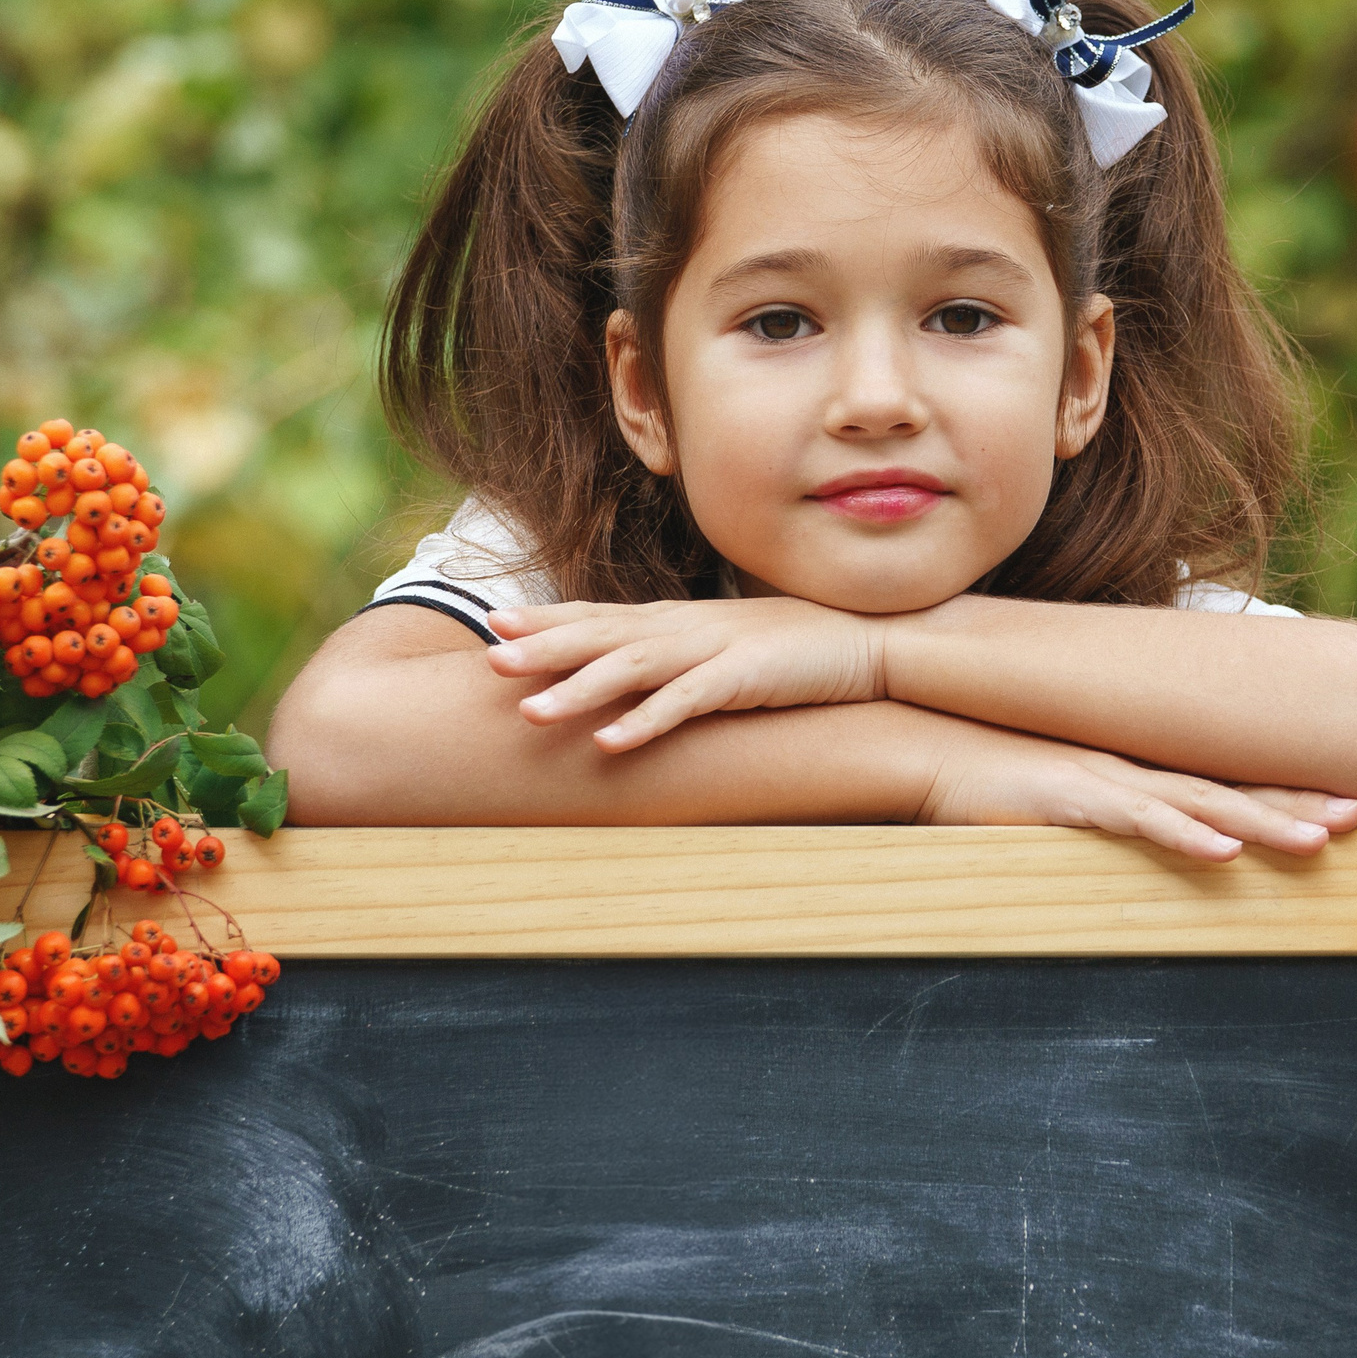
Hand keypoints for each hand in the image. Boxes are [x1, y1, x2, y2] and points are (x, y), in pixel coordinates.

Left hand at [487, 597, 888, 751]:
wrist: (870, 640)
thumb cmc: (793, 650)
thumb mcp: (723, 648)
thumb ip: (679, 656)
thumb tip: (636, 671)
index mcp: (676, 619)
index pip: (599, 614)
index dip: (547, 618)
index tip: (493, 621)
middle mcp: (684, 627)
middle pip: (600, 635)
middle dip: (541, 647)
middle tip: (487, 658)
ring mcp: (712, 650)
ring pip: (631, 669)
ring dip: (578, 691)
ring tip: (529, 713)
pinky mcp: (743, 678)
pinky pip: (686, 704)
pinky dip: (646, 722)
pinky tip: (609, 743)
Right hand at [916, 716, 1356, 860]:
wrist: (917, 745)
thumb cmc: (979, 775)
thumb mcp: (1051, 795)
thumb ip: (1093, 812)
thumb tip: (1125, 836)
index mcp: (1131, 771)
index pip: (1220, 783)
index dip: (1281, 793)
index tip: (1341, 805)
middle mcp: (1129, 770)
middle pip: (1228, 789)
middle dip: (1295, 802)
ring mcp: (1102, 781)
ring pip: (1199, 805)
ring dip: (1262, 822)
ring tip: (1321, 841)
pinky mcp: (1068, 800)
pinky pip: (1136, 820)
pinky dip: (1182, 835)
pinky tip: (1222, 852)